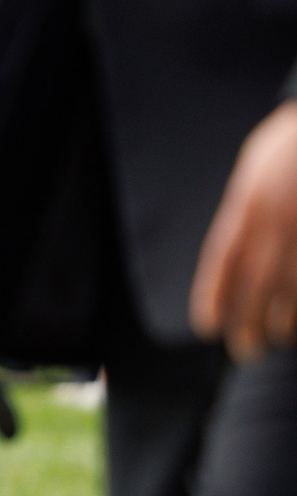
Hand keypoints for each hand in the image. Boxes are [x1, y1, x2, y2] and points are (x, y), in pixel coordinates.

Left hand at [190, 99, 296, 359]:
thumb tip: (234, 255)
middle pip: (256, 280)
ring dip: (283, 319)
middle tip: (243, 351)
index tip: (207, 327)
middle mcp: (275, 217)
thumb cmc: (290, 144)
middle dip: (247, 321)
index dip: (213, 296)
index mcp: (248, 201)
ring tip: (277, 339)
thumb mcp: (255, 167)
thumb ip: (244, 210)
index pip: (223, 257)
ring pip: (293, 284)